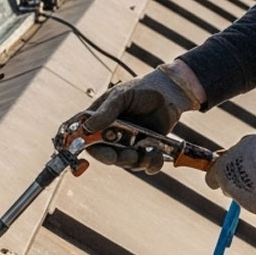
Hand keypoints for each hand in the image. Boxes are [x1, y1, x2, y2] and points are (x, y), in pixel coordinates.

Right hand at [59, 62, 204, 171]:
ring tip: (148, 150)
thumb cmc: (141, 89)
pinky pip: (145, 165)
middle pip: (106, 155)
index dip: (88, 149)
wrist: (169, 92)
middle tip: (129, 155)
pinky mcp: (145, 149)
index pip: (86, 138)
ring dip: (136, 161)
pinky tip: (156, 153)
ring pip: (126, 163)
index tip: (98, 154)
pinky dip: (151, 164)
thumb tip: (88, 127)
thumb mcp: (121, 96)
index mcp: (100, 120)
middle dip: (116, 158)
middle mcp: (112, 134)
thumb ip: (106, 111)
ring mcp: (129, 143)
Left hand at [206, 133, 255, 212]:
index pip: (211, 179)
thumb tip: (227, 155)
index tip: (228, 173)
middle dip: (236, 184)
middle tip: (252, 175)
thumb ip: (234, 153)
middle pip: (227, 189)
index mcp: (219, 170)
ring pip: (245, 196)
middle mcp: (226, 186)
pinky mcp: (254, 208)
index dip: (219, 176)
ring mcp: (239, 199)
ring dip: (255, 190)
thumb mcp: (244, 145)